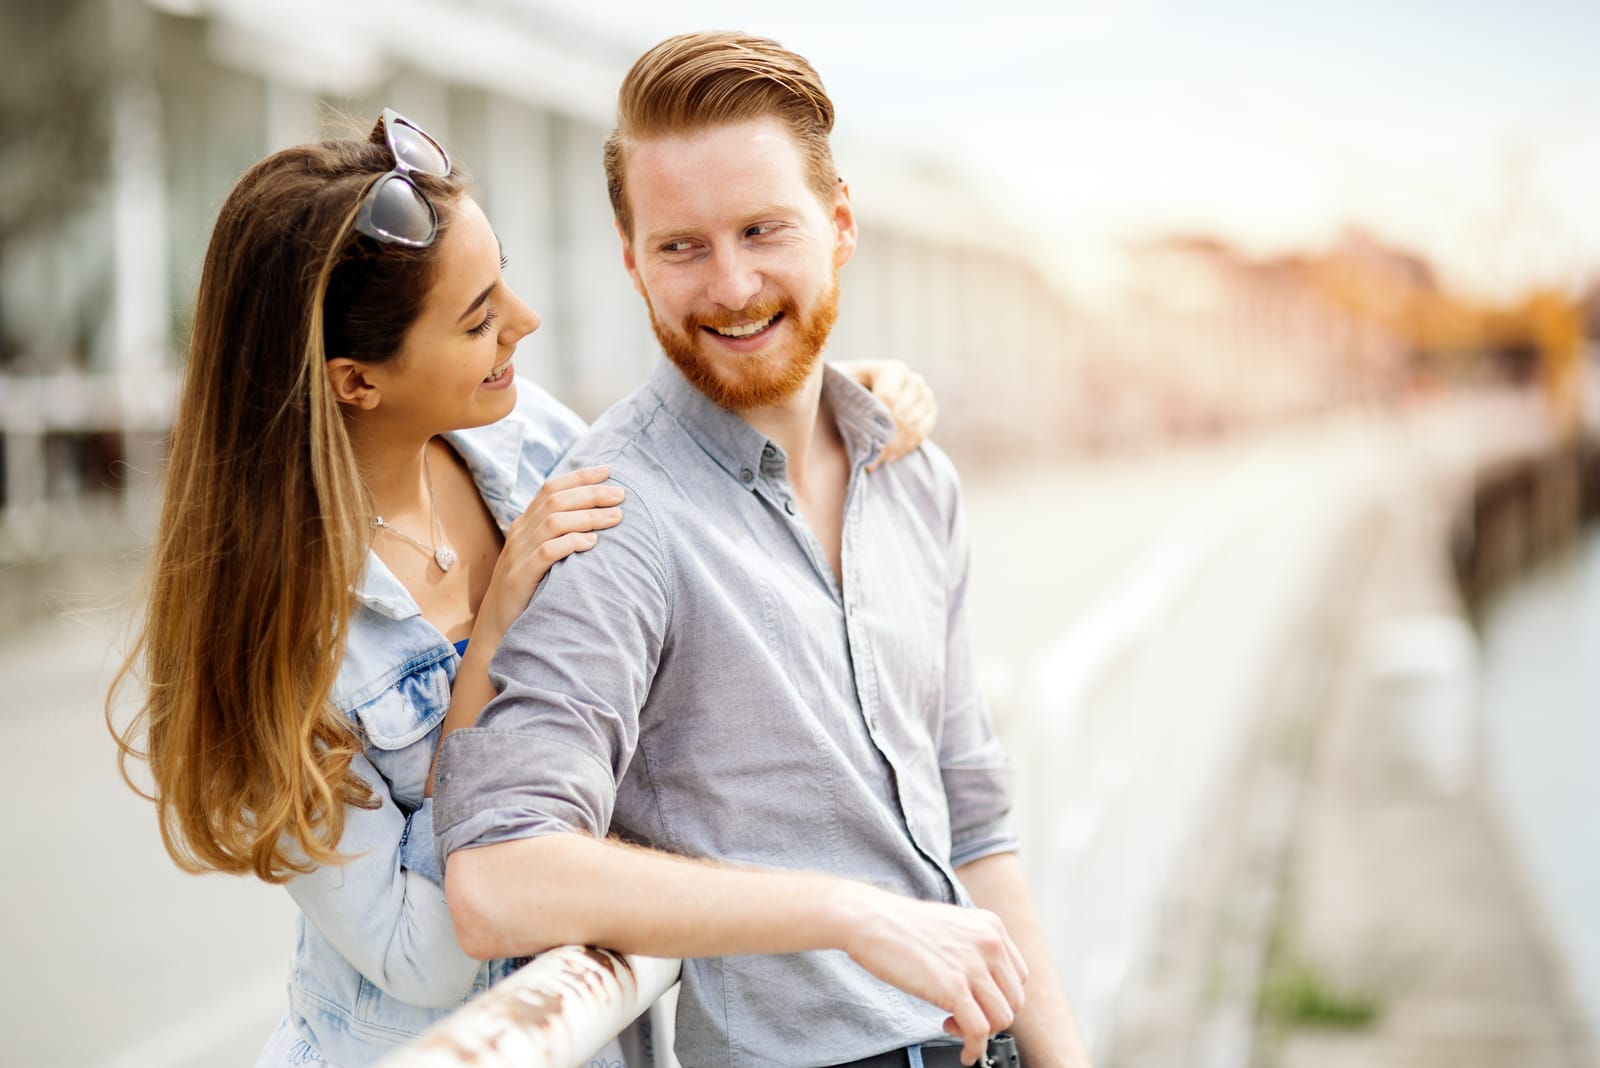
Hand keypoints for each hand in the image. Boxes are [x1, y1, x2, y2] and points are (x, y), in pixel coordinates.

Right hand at [474, 465, 622, 640]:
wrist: (498, 626)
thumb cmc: (528, 589)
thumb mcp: (539, 556)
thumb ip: (558, 535)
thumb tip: (595, 519)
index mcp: (524, 524)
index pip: (550, 488)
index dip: (579, 477)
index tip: (608, 471)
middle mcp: (520, 533)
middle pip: (555, 500)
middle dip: (591, 494)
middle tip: (620, 495)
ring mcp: (518, 554)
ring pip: (554, 522)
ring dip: (588, 516)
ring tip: (616, 517)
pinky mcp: (521, 577)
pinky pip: (547, 552)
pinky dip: (571, 543)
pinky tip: (592, 543)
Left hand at [834, 359, 937, 470]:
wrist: (867, 386)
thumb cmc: (848, 383)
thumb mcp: (840, 377)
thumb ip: (838, 382)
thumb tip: (825, 392)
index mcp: (893, 370)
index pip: (889, 399)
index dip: (876, 423)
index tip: (863, 442)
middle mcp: (913, 379)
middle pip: (901, 416)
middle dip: (884, 441)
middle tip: (869, 461)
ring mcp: (925, 395)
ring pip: (913, 426)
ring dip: (894, 448)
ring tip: (876, 461)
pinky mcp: (930, 410)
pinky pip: (922, 432)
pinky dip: (907, 447)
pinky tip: (891, 457)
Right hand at [841, 886, 1027, 1065]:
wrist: (870, 919)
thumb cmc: (900, 923)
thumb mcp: (952, 925)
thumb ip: (973, 947)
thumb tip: (983, 980)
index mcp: (991, 927)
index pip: (1018, 977)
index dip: (1000, 997)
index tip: (982, 1004)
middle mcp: (989, 944)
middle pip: (1014, 1000)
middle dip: (991, 1016)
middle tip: (965, 1018)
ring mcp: (973, 966)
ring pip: (1001, 1019)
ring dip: (981, 1033)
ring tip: (955, 1027)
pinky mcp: (954, 989)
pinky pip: (979, 1032)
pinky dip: (974, 1049)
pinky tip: (963, 1051)